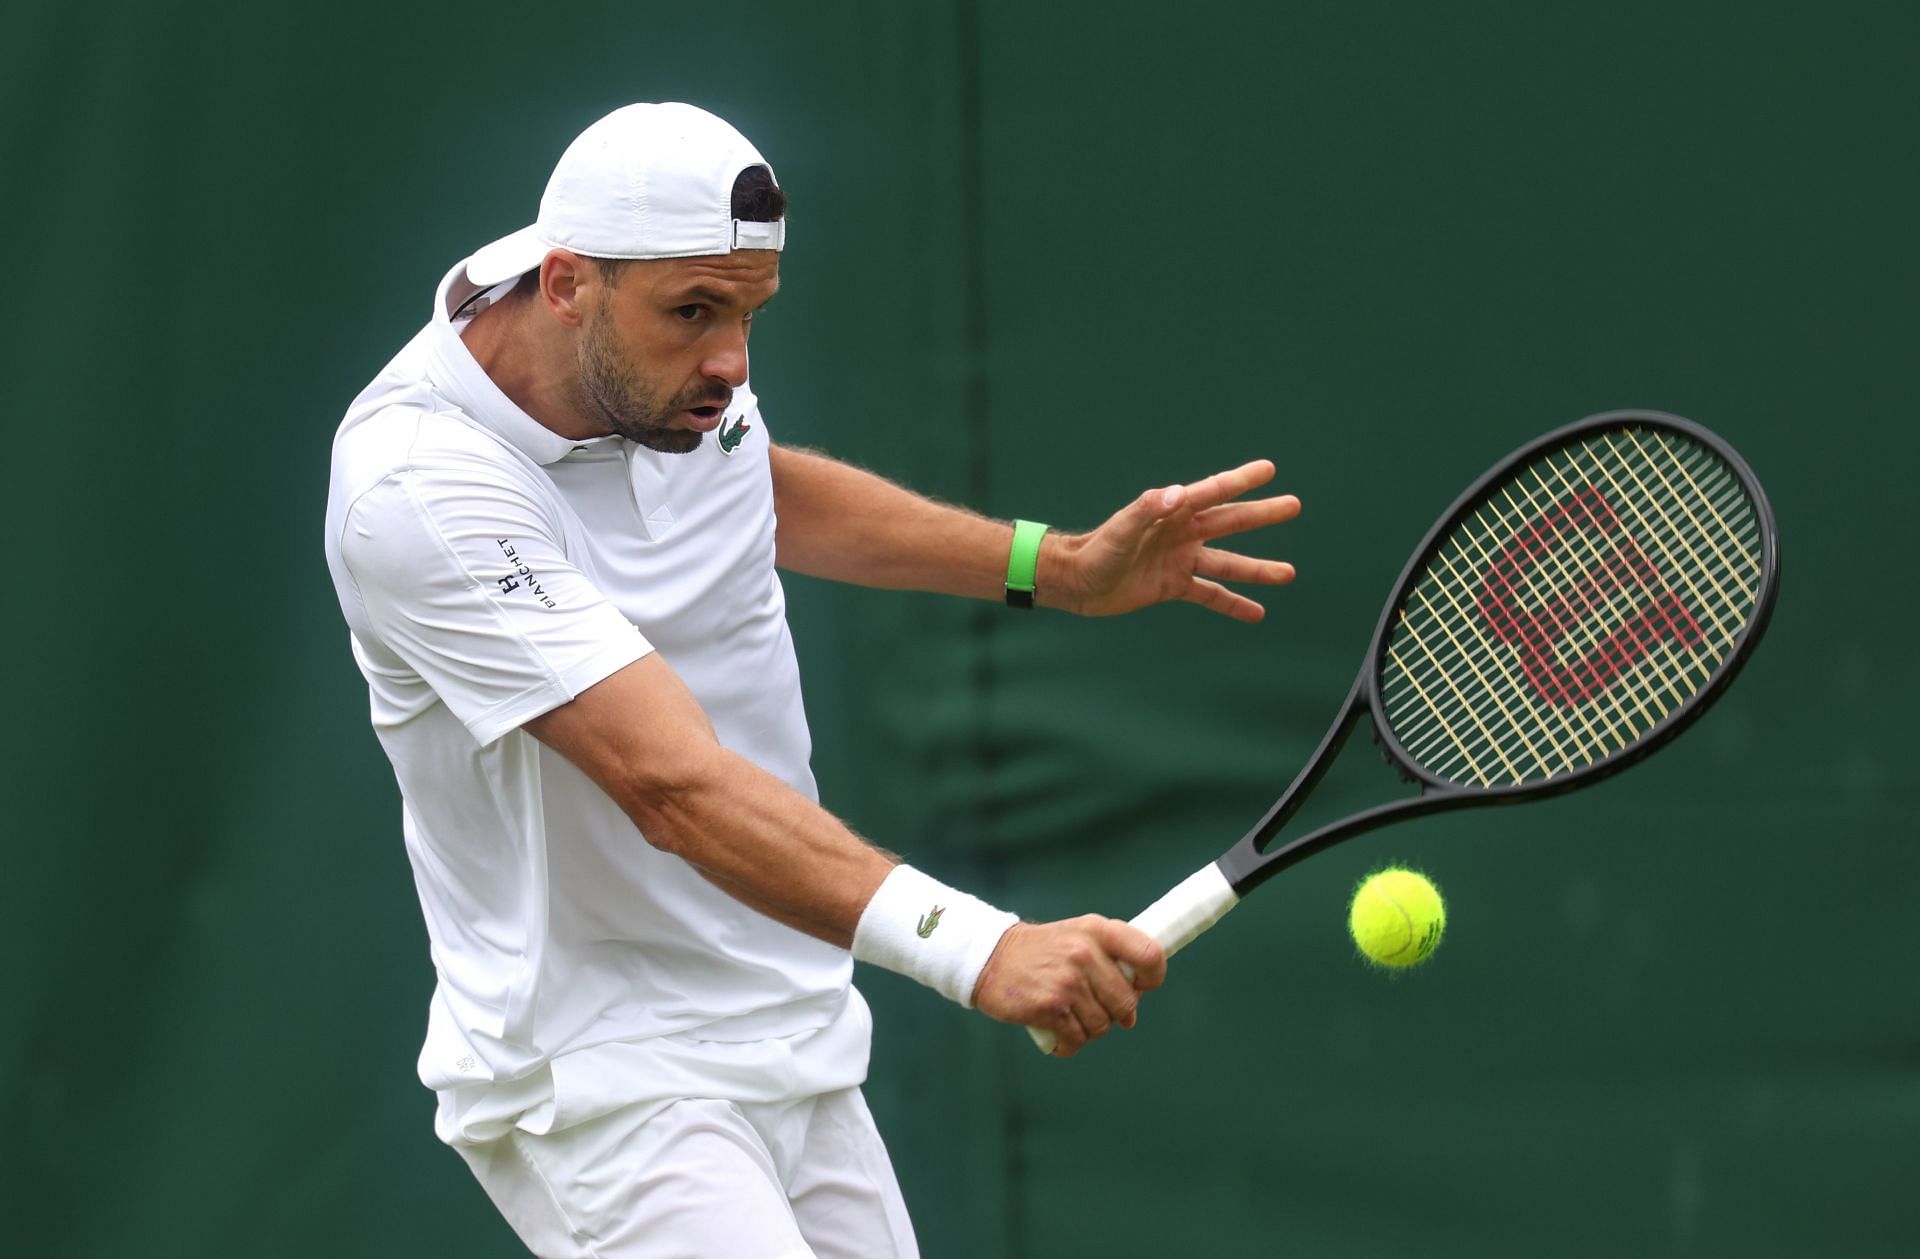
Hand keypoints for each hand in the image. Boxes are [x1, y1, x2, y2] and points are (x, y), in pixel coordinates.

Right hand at [970, 917, 1166, 1056]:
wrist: (990, 957)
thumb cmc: (1042, 951)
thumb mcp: (1079, 938)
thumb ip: (1110, 966)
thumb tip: (1131, 1016)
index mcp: (1098, 930)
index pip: (1149, 954)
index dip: (1153, 976)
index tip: (1141, 985)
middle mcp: (1084, 953)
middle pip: (1126, 1002)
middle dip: (1114, 1012)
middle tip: (1091, 1004)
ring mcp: (1067, 982)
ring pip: (1102, 1025)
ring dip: (1088, 1028)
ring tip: (1069, 1014)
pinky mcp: (1048, 1008)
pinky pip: (1076, 1040)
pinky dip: (1068, 1044)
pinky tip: (1057, 1033)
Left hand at [1042, 460, 1299, 621]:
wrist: (1077, 583)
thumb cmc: (1095, 550)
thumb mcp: (1121, 529)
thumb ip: (1149, 509)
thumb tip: (1179, 493)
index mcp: (1171, 512)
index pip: (1212, 492)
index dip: (1240, 480)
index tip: (1268, 470)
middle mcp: (1181, 532)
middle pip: (1230, 522)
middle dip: (1261, 515)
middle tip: (1294, 504)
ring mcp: (1180, 559)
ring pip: (1228, 563)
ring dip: (1257, 569)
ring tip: (1289, 573)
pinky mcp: (1174, 585)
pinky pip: (1210, 594)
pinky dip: (1232, 604)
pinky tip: (1256, 612)